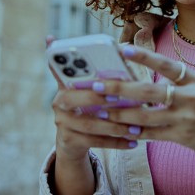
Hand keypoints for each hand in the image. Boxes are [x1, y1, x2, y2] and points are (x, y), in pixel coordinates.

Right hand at [46, 36, 140, 162]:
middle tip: (118, 98)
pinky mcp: (68, 140)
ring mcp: (62, 122)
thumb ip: (103, 76)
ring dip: (115, 126)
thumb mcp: (92, 91)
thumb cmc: (90, 108)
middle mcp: (58, 102)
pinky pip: (94, 142)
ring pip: (88, 124)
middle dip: (96, 97)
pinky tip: (133, 142)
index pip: (59, 68)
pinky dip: (116, 142)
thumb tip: (125, 52)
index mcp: (65, 84)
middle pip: (72, 98)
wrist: (74, 142)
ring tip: (136, 127)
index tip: (79, 58)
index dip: (66, 63)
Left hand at [89, 44, 194, 162]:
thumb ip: (176, 82)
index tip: (123, 49)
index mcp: (194, 79)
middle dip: (119, 88)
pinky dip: (133, 132)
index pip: (166, 65)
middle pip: (148, 91)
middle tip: (95, 85)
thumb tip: (143, 78)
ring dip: (119, 113)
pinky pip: (151, 134)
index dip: (144, 57)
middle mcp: (190, 97)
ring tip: (100, 110)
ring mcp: (185, 118)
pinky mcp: (181, 136)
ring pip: (145, 115)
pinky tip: (118, 129)